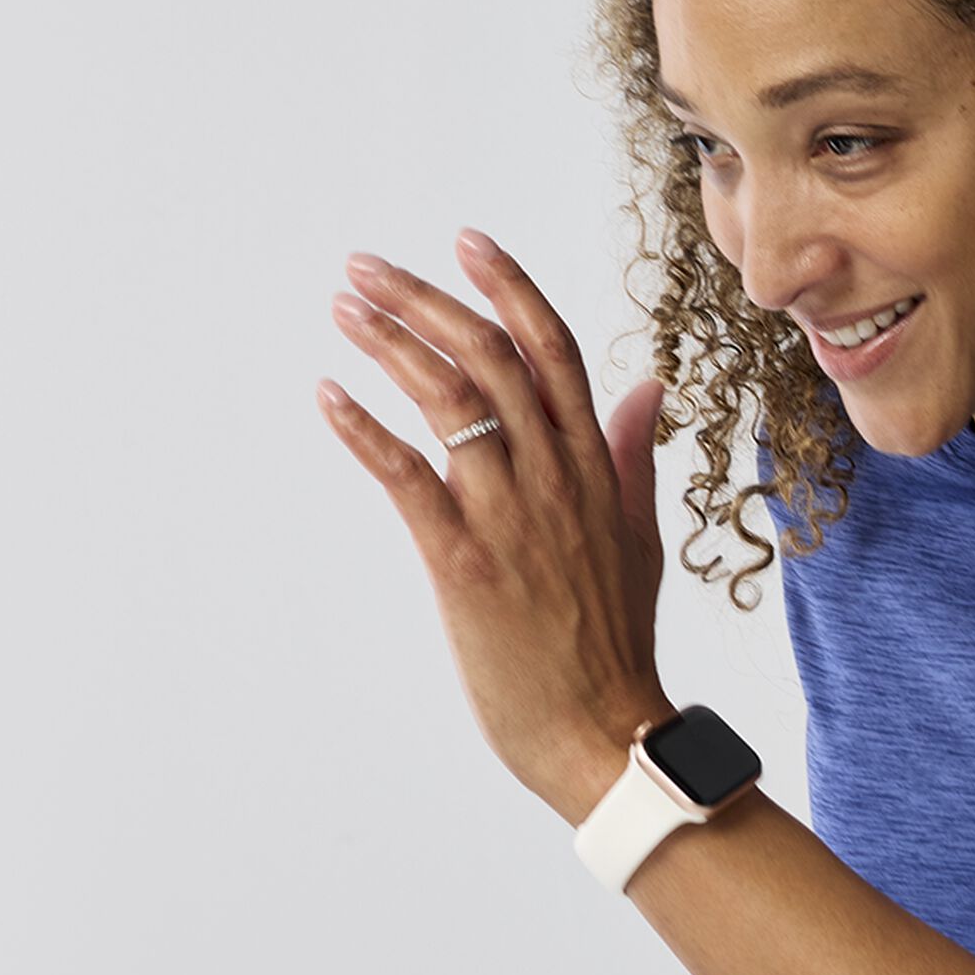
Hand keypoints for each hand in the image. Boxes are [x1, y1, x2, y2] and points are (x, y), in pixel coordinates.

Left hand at [320, 230, 672, 824]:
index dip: (510, 288)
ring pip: (451, 400)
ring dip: (389, 344)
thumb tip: (646, 388)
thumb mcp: (637, 536)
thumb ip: (631, 455)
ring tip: (343, 309)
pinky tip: (328, 395)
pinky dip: (364, 430)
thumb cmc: (612, 642)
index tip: (466, 241)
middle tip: (364, 268)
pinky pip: (406, 477)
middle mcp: (554, 479)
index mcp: (594, 469)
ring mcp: (510, 517)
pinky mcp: (464, 561)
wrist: (602, 732)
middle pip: (493, 357)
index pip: (555, 351)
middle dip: (424, 300)